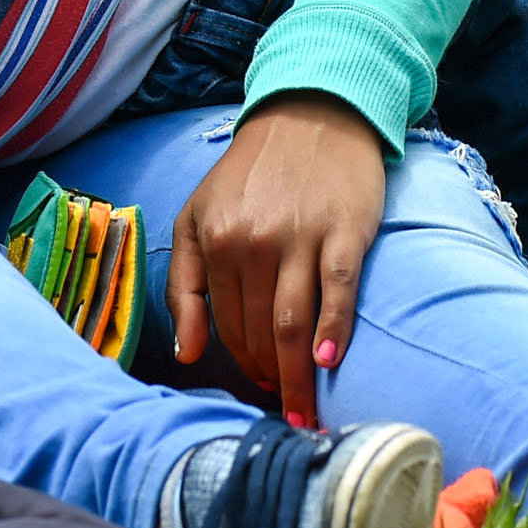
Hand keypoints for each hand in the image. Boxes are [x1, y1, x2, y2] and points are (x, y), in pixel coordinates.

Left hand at [167, 92, 385, 429]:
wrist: (311, 116)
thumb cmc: (250, 175)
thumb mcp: (197, 216)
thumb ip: (185, 284)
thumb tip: (188, 355)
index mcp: (213, 239)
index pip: (224, 324)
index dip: (239, 362)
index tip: (255, 387)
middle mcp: (252, 241)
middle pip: (257, 331)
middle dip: (267, 376)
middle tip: (284, 406)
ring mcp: (299, 237)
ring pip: (291, 323)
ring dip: (295, 374)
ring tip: (305, 411)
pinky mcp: (343, 234)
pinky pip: (336, 293)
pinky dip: (332, 331)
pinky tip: (328, 362)